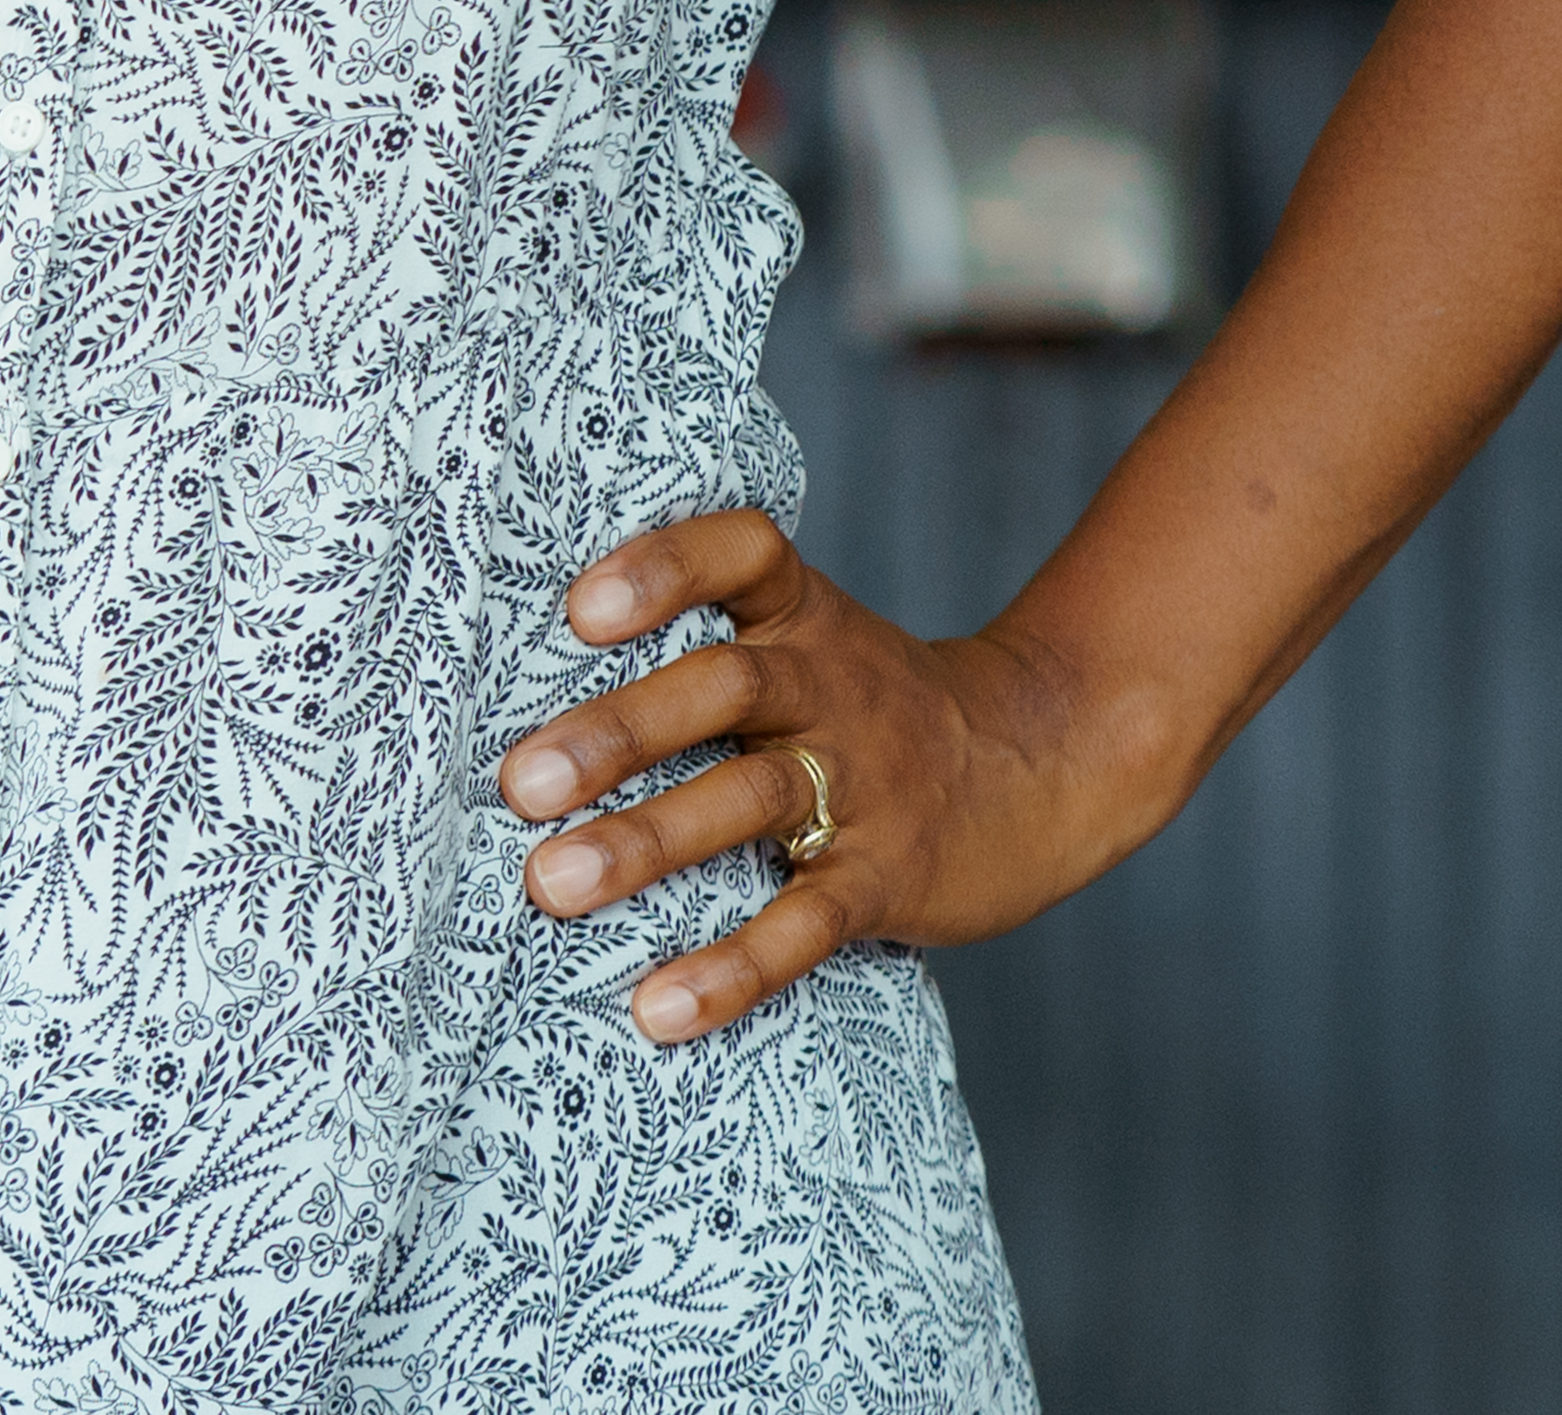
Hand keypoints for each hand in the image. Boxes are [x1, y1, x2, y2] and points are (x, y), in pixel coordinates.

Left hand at [496, 504, 1182, 1048]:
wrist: (1043, 765)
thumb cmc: (873, 706)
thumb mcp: (810, 642)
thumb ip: (700, 649)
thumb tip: (521, 692)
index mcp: (804, 615)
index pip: (742, 553)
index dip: (665, 568)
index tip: (579, 610)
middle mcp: (832, 685)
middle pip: (724, 685)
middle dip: (618, 732)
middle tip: (518, 783)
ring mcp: (865, 782)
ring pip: (751, 801)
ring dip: (646, 842)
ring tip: (549, 884)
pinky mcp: (889, 877)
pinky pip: (807, 922)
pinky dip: (732, 968)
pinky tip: (657, 1008)